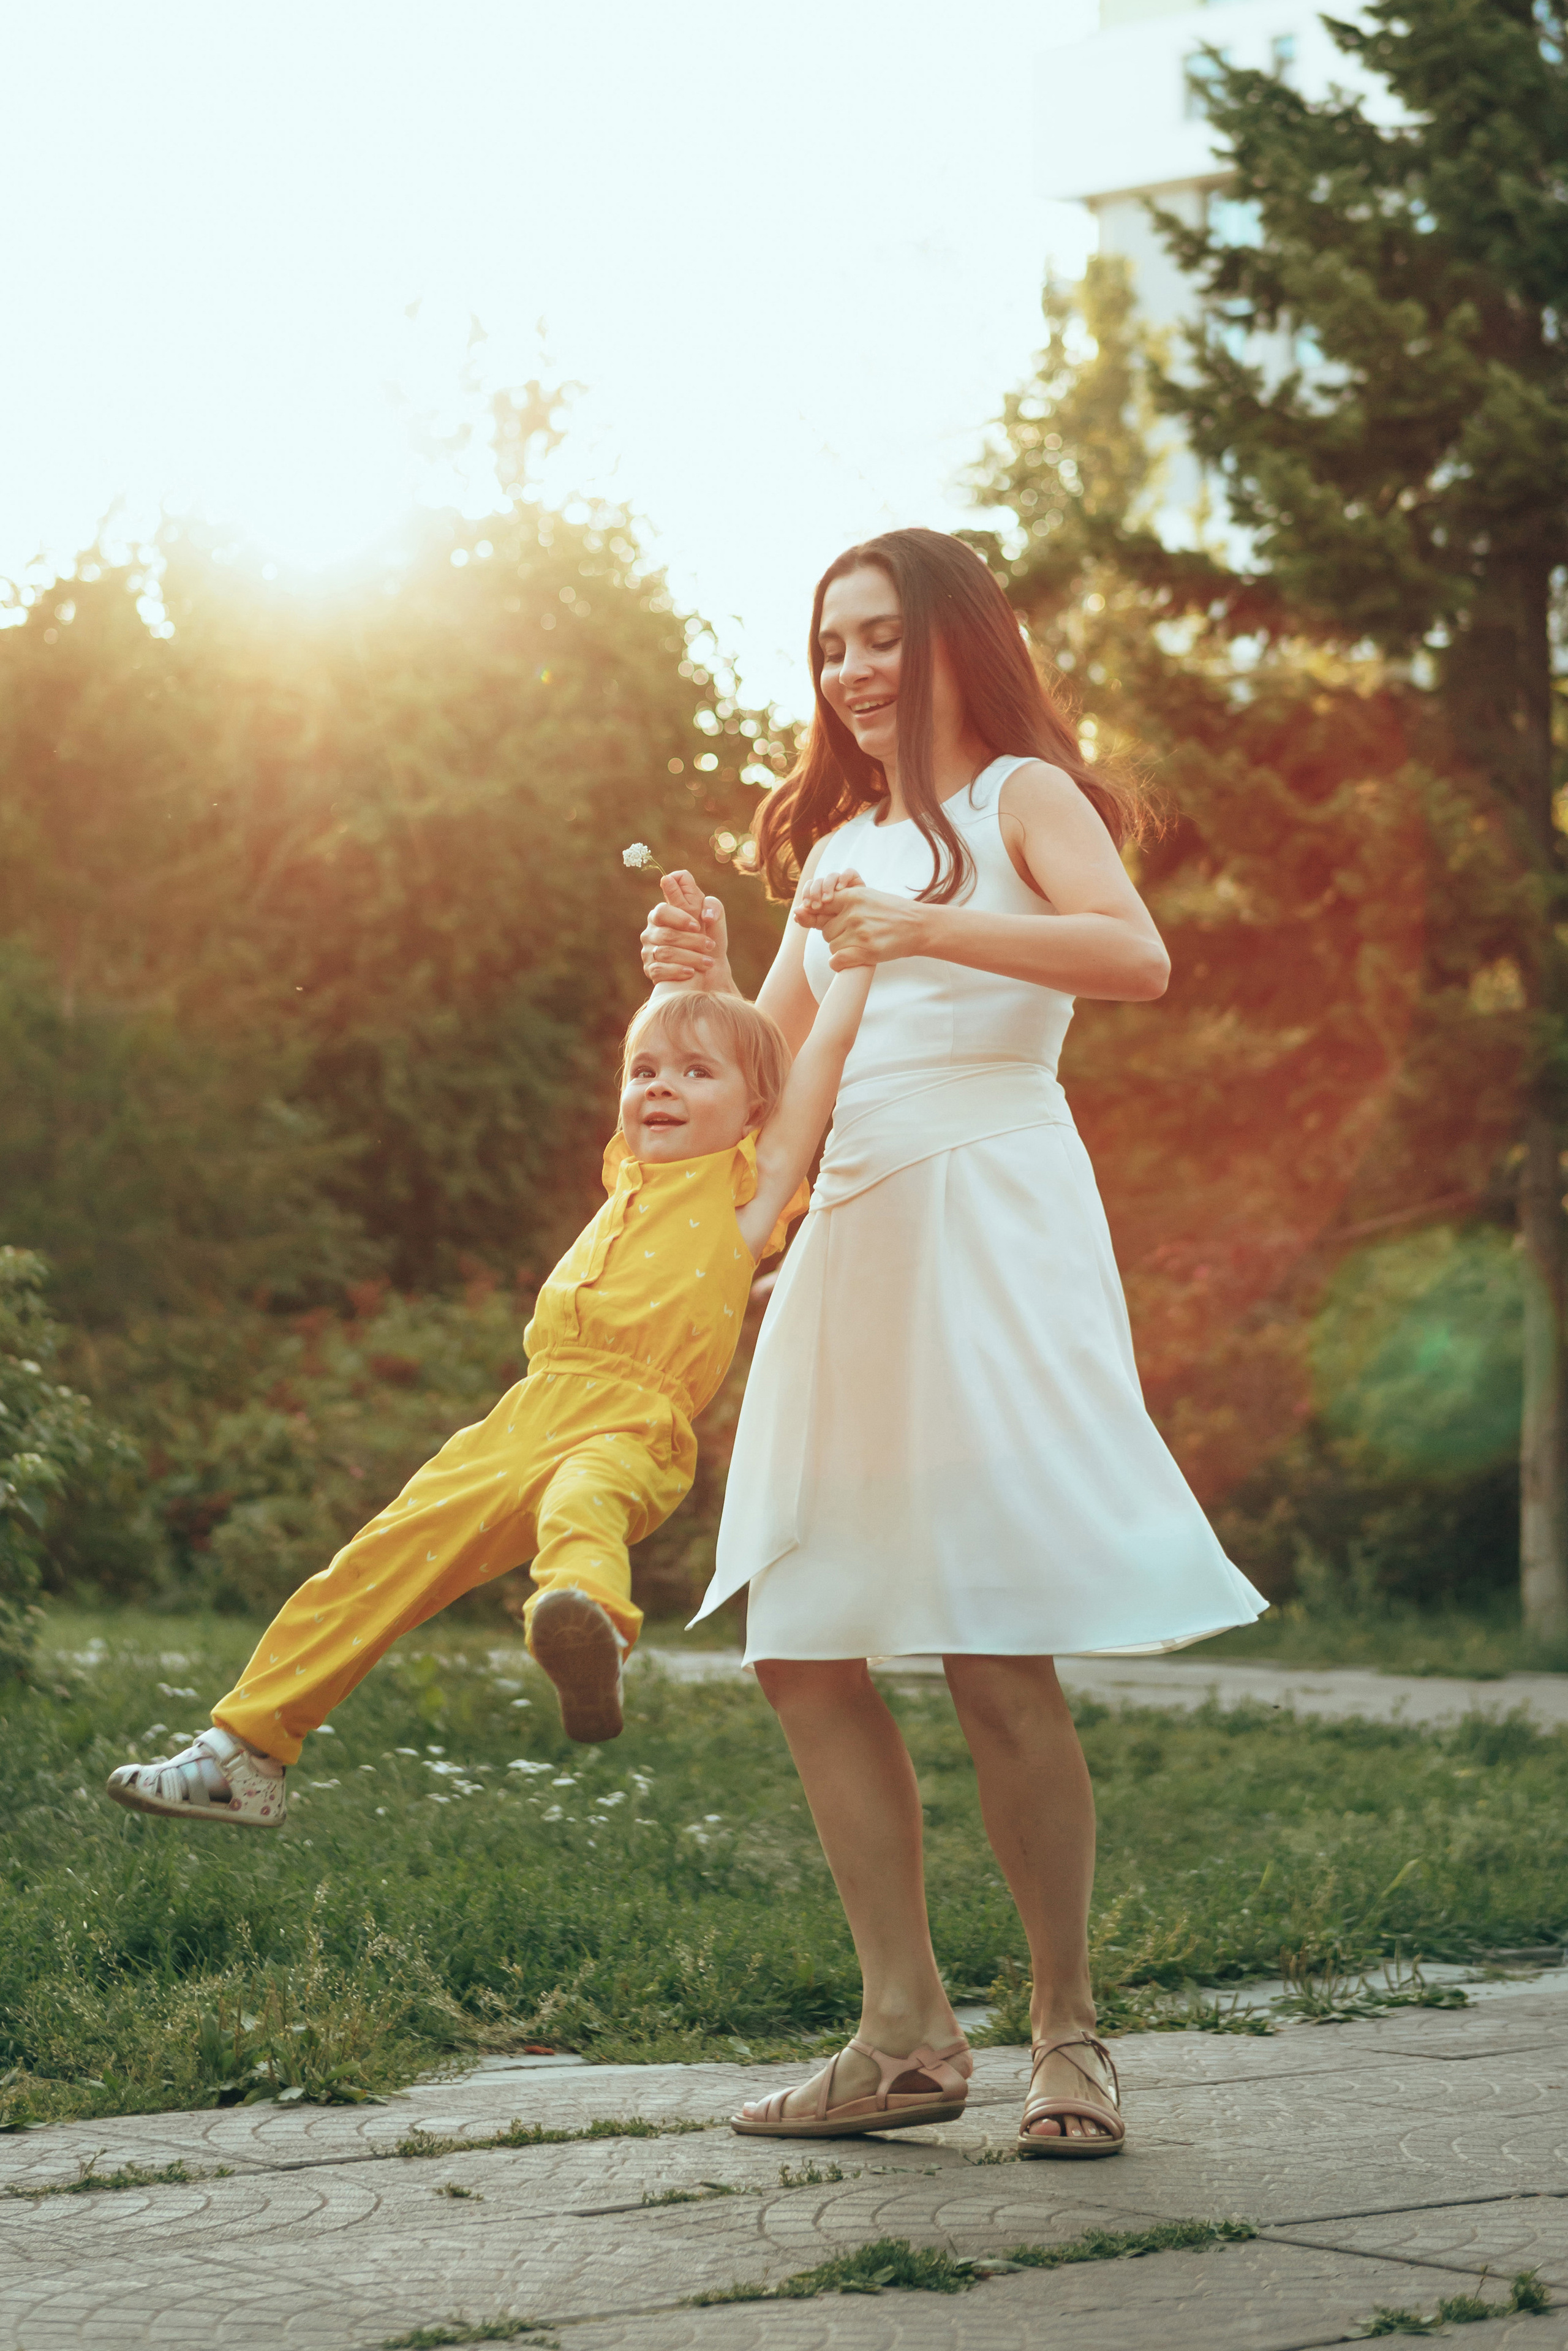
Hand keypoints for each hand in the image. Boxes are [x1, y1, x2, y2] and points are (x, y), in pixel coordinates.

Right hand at [640, 871, 732, 990]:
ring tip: (708, 962)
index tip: (697, 927)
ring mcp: (648, 952)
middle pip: (667, 935)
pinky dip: (677, 971)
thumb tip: (707, 915)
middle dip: (692, 941)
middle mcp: (651, 932)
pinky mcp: (650, 970)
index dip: (680, 919)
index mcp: (661, 914)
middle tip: (710, 945)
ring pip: (665, 953)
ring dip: (690, 957)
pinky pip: (659, 970)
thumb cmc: (709, 938)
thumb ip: (713, 907)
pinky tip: (691, 972)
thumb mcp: (715, 919)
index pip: (662, 912)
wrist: (709, 968)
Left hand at [793, 867, 864, 927]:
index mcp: (822, 896)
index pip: (810, 887)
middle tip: (815, 905)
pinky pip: (849, 872)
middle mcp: (832, 889)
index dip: (806, 893)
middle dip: (814, 891)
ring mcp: (845, 885)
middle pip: (819, 881)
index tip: (807, 906)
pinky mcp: (858, 883)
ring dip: (826, 886)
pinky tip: (841, 889)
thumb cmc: (847, 931)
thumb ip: (811, 920)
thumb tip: (795, 913)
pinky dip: (843, 878)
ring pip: (831, 876)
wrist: (869, 929)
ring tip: (827, 899)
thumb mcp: (827, 925)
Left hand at [793, 876, 930, 968]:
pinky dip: (839, 964)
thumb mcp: (867, 897)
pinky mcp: (867, 951)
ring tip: (860, 944)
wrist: (919, 926)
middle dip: (835, 934)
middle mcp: (854, 913)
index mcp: (853, 896)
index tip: (825, 922)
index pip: (820, 905)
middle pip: (825, 930)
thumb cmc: (891, 912)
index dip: (817, 915)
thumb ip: (840, 901)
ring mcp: (860, 932)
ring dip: (841, 949)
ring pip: (831, 946)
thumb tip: (803, 910)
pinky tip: (850, 959)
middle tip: (854, 934)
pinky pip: (836, 961)